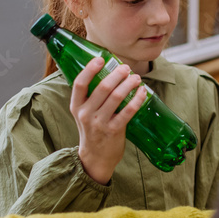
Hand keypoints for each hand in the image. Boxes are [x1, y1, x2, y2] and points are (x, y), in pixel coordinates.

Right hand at [71, 58, 146, 184]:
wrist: (95, 158)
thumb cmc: (92, 131)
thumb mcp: (84, 113)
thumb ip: (91, 97)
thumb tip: (108, 72)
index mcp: (76, 106)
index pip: (80, 83)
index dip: (90, 69)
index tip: (101, 59)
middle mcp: (86, 114)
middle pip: (103, 87)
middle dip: (118, 74)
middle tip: (126, 68)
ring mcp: (99, 123)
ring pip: (117, 97)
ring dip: (129, 84)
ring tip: (136, 78)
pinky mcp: (114, 131)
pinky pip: (128, 111)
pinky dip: (137, 99)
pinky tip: (142, 92)